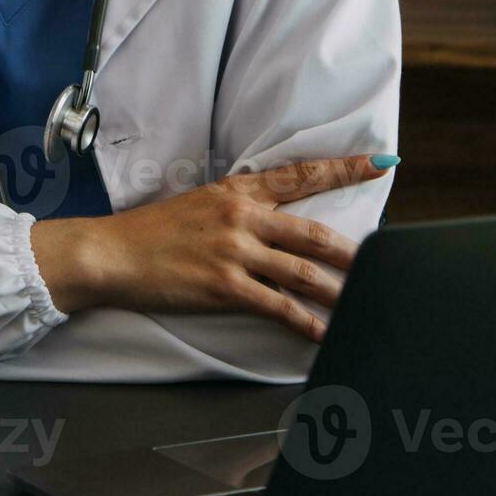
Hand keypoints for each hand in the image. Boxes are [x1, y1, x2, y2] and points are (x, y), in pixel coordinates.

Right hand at [31, 155, 395, 341]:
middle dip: (353, 247)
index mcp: (238, 190)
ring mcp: (235, 252)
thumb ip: (240, 207)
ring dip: (338, 288)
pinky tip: (324, 332)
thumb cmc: (151, 231)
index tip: (379, 164)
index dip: (344, 169)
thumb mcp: (200, 202)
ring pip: (303, 271)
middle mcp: (242, 216)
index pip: (302, 175)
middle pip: (312, 230)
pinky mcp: (225, 287)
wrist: (110, 253)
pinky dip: (306, 322)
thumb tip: (273, 218)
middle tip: (385, 253)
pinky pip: (278, 306)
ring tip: (366, 298)